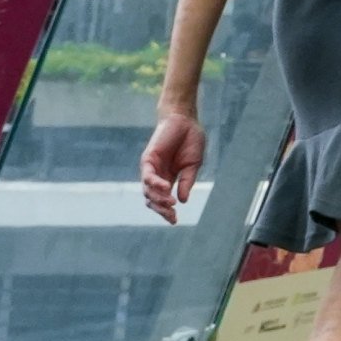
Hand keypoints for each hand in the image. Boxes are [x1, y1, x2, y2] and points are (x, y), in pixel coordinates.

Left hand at [139, 106, 202, 220]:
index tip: (175, 220)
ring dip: (158, 199)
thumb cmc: (190, 140)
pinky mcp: (148, 159)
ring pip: (147, 190)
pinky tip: (165, 187)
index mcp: (168, 178)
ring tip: (171, 203)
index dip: (166, 211)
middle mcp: (156, 175)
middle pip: (152, 199)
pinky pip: (147, 176)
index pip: (162, 200)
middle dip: (161, 210)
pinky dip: (155, 183)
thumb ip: (187, 182)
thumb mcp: (193, 165)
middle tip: (172, 216)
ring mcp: (151, 168)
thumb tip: (183, 200)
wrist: (185, 120)